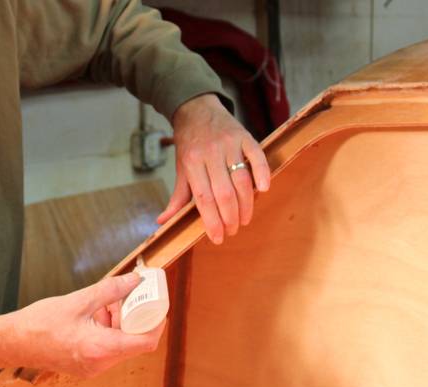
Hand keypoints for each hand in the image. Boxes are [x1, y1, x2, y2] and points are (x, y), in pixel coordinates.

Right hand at [0, 273, 165, 377]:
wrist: (11, 342)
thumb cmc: (39, 322)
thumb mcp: (79, 300)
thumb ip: (111, 290)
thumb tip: (136, 280)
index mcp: (100, 348)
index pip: (145, 342)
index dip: (157, 323)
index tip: (158, 305)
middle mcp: (100, 364)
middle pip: (135, 342)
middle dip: (137, 318)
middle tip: (133, 296)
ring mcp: (93, 367)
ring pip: (122, 344)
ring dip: (121, 323)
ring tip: (108, 302)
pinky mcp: (86, 365)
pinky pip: (108, 348)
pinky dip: (109, 330)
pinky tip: (97, 313)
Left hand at [157, 94, 270, 244]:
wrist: (197, 109)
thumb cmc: (190, 144)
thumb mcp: (181, 168)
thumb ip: (177, 197)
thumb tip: (163, 222)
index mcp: (192, 162)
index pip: (203, 198)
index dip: (212, 221)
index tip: (218, 237)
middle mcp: (210, 153)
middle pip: (224, 192)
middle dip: (230, 217)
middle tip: (233, 231)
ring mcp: (229, 143)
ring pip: (241, 179)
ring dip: (246, 204)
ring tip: (245, 220)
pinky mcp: (245, 136)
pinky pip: (256, 156)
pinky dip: (262, 173)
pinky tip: (263, 190)